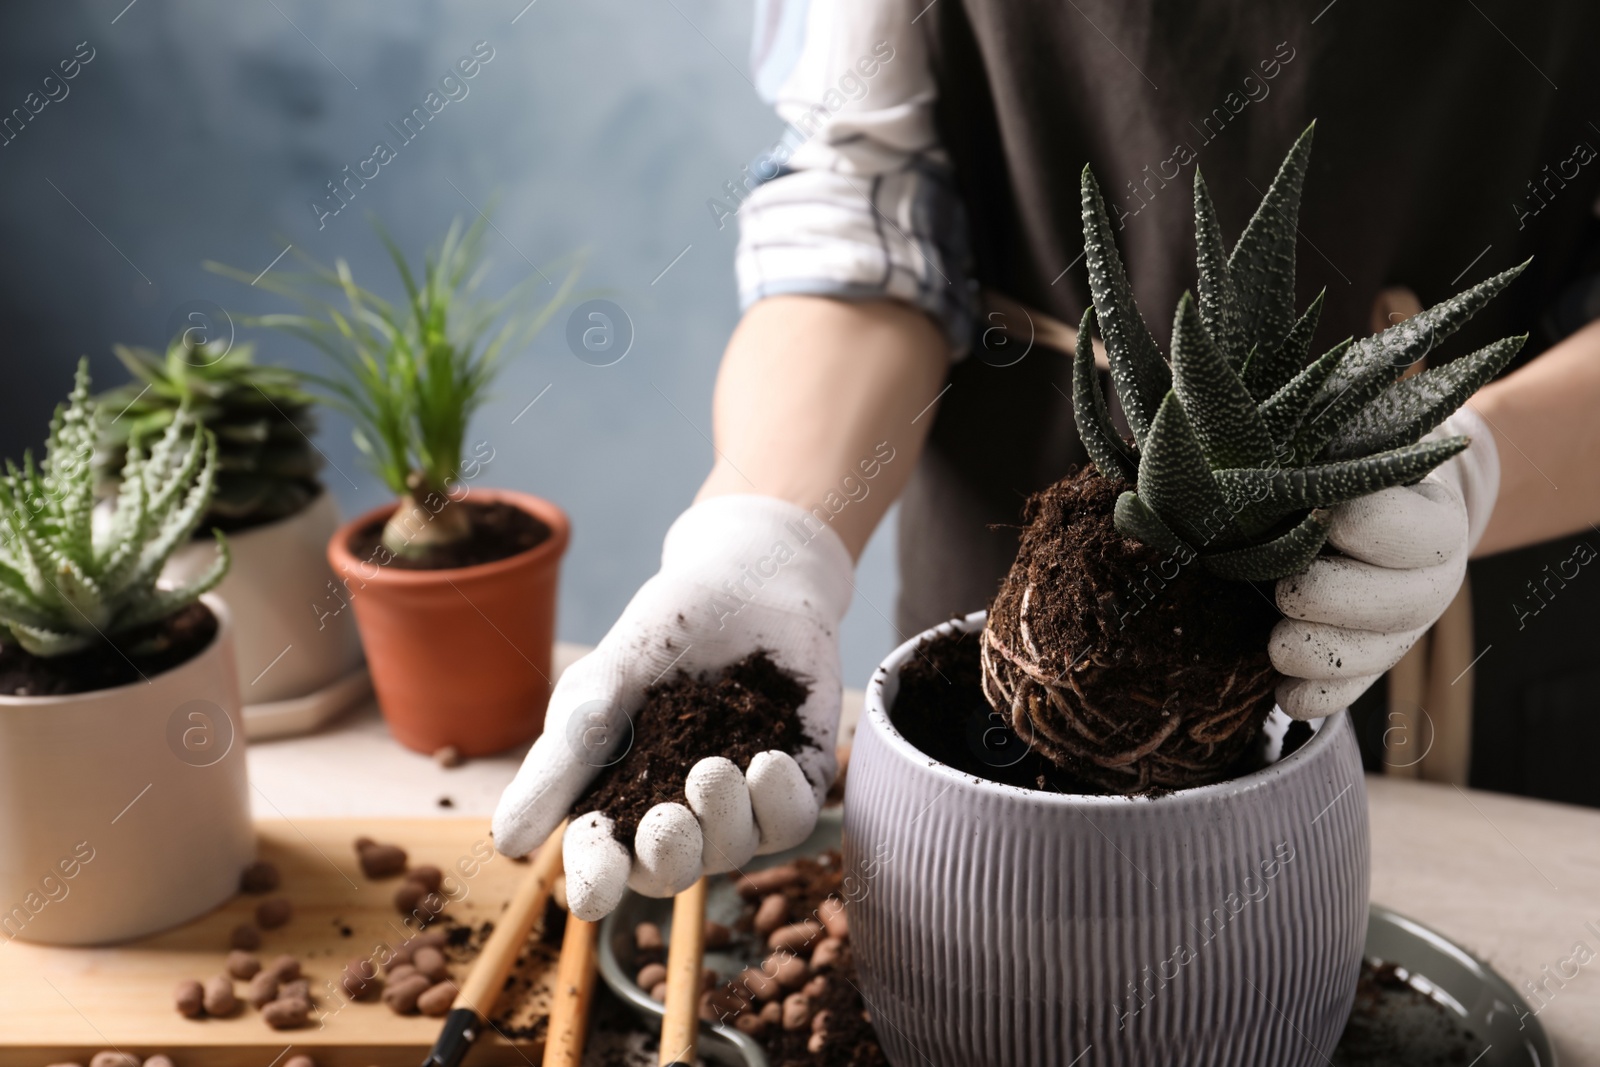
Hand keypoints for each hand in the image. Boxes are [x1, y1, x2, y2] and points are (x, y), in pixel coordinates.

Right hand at [491, 495, 852, 919]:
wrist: (745, 579)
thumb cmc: (660, 633)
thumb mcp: (601, 688)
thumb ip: (561, 761)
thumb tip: (506, 844)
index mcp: (618, 799)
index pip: (602, 863)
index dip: (597, 881)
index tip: (595, 887)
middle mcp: (679, 814)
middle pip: (671, 873)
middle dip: (667, 858)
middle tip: (667, 819)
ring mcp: (740, 804)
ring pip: (731, 851)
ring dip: (722, 821)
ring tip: (713, 767)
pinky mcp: (796, 784)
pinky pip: (790, 823)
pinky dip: (776, 804)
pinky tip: (766, 763)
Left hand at [1270, 408, 1499, 718]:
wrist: (1371, 498)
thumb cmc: (1348, 449)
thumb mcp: (1346, 421)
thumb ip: (1324, 416)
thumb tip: (1258, 403)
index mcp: (1431, 514)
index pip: (1406, 528)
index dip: (1358, 523)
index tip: (1318, 510)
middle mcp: (1430, 574)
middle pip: (1398, 603)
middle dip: (1332, 597)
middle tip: (1285, 586)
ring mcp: (1402, 624)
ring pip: (1377, 653)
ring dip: (1319, 655)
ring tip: (1275, 644)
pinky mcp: (1369, 658)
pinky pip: (1352, 691)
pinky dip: (1317, 698)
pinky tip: (1283, 695)